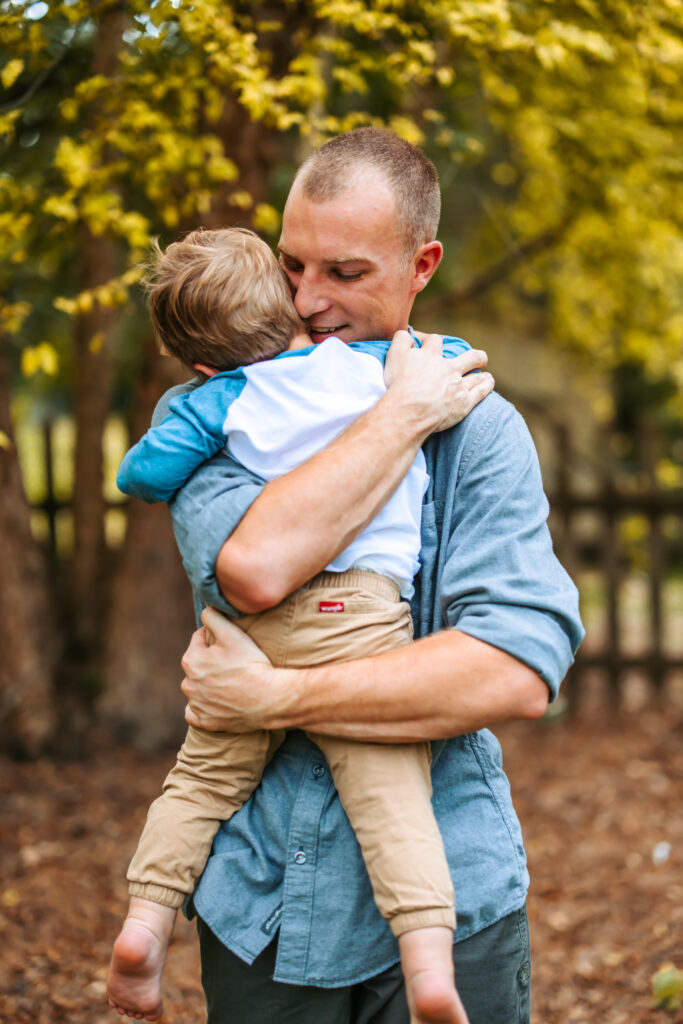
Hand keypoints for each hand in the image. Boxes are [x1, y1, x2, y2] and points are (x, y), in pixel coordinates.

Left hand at [180, 607, 287, 731]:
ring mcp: (196, 705)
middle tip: (234, 663)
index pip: (199, 640)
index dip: (216, 639)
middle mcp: (188, 684)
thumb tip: (205, 610)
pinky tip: (220, 703)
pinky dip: (205, 708)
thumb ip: (213, 616)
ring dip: (208, 685)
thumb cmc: (251, 664)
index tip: (232, 645)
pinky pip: (197, 713)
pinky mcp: (206, 722)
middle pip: (199, 665)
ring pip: (197, 689)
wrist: (269, 699)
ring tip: (231, 683)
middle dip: (211, 662)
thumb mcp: (232, 633)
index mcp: (191, 660)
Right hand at [384, 330, 493, 434]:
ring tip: (484, 373)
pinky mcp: (464, 403)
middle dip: (474, 356)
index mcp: (431, 356)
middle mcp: (449, 368)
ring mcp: (459, 386)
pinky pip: (481, 392)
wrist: (410, 410)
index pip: (434, 341)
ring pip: (476, 375)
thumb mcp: (394, 354)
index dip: (429, 340)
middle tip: (476, 358)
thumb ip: (402, 339)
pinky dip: (486, 385)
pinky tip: (488, 382)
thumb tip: (409, 335)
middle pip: (469, 356)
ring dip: (481, 372)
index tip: (425, 343)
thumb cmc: (399, 384)